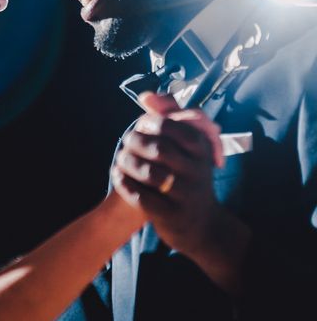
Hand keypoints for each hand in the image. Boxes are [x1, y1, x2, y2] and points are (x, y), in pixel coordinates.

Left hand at [111, 92, 225, 258]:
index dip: (150, 123)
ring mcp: (187, 196)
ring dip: (127, 163)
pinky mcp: (173, 216)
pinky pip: (142, 198)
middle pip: (159, 149)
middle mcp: (199, 172)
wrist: (200, 225)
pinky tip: (118, 177)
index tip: (140, 126)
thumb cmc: (187, 175)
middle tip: (125, 142)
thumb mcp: (186, 146)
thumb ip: (168, 115)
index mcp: (202, 150)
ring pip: (150, 174)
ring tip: (119, 160)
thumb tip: (145, 95)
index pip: (173, 127)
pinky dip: (125, 185)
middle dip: (135, 142)